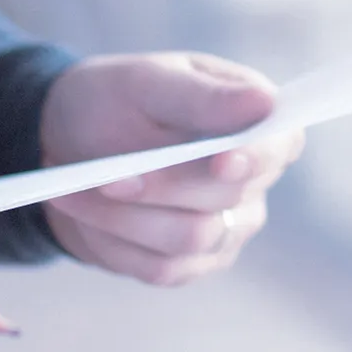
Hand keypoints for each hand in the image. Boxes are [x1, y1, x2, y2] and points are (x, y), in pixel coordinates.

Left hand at [39, 52, 305, 286]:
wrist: (70, 144)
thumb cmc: (117, 100)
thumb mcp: (148, 83)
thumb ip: (203, 98)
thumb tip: (265, 102)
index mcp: (256, 120)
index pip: (280, 144)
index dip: (257, 156)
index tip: (223, 160)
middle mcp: (255, 179)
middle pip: (226, 197)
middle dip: (160, 186)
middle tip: (104, 175)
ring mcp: (229, 226)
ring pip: (190, 239)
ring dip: (125, 217)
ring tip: (75, 190)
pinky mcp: (193, 263)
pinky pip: (161, 269)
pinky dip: (114, 240)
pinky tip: (85, 211)